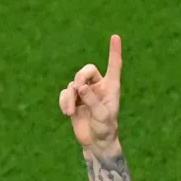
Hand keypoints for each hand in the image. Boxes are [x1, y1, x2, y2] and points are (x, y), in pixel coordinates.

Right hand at [59, 35, 122, 150]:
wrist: (96, 143)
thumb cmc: (105, 129)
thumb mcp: (102, 116)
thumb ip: (92, 100)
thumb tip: (79, 87)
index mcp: (111, 88)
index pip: (114, 66)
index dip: (114, 52)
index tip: (116, 37)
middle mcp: (98, 88)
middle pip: (87, 70)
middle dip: (80, 77)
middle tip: (78, 88)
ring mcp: (85, 93)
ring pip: (73, 84)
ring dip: (69, 96)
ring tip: (69, 111)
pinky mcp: (74, 100)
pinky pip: (65, 93)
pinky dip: (64, 101)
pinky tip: (67, 112)